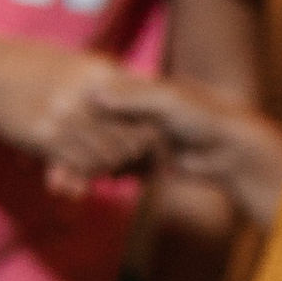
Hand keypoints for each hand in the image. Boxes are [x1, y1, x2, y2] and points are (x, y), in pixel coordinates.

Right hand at [0, 38, 158, 188]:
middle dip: (134, 152)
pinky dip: (87, 171)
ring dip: (110, 165)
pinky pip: (77, 163)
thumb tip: (140, 83)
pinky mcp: (43, 137)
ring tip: (112, 168)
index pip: (140, 106)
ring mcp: (63, 118)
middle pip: (127, 134)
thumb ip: (105, 75)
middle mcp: (84, 96)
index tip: (147, 136)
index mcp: (97, 73)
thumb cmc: (29, 64)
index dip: (148, 126)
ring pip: (104, 154)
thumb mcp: (73, 62)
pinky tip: (85, 170)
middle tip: (134, 161)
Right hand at [64, 69, 281, 230]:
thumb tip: (93, 95)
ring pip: (94, 154)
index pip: (93, 103)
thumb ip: (132, 97)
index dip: (70, 117)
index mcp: (133, 89)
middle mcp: (129, 113)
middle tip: (51, 174)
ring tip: (61, 188)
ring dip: (76, 171)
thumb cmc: (205, 116)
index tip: (49, 129)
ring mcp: (133, 139)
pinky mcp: (141, 163)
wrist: (232, 152)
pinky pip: (110, 171)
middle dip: (67, 153)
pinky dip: (94, 181)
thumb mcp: (168, 100)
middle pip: (87, 133)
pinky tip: (77, 191)